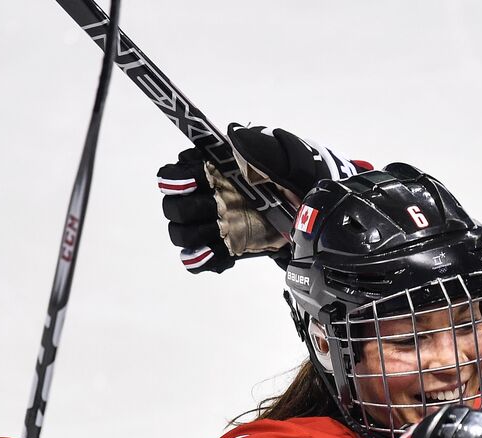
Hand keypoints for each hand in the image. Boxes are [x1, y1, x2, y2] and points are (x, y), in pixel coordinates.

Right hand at [156, 124, 363, 273]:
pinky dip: (206, 259)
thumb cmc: (289, 173)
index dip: (178, 179)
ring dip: (197, 236)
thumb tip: (236, 135)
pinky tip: (227, 254)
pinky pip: (199, 260)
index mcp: (207, 169)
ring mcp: (212, 223)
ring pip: (181, 235)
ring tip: (222, 233)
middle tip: (216, 208)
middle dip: (189, 209)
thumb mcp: (281, 155)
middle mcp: (203, 196)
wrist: (308, 203)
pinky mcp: (224, 246)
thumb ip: (258, 146)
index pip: (173, 175)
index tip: (197, 180)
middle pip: (173, 208)